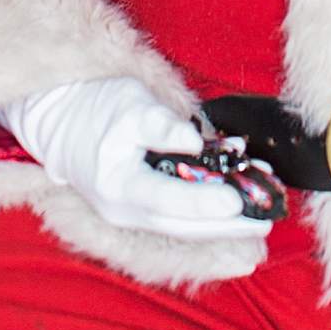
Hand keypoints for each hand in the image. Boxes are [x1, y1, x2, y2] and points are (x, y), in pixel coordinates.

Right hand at [0, 77, 263, 239]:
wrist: (63, 121)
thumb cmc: (98, 108)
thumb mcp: (129, 104)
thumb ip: (160, 125)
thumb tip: (194, 142)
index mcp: (119, 185)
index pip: (169, 201)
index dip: (205, 203)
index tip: (239, 201)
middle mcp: (125, 207)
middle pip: (182, 225)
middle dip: (227, 225)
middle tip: (268, 218)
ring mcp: (132, 210)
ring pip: (183, 223)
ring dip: (224, 220)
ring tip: (263, 209)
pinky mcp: (142, 203)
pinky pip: (179, 212)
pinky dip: (210, 207)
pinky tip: (240, 192)